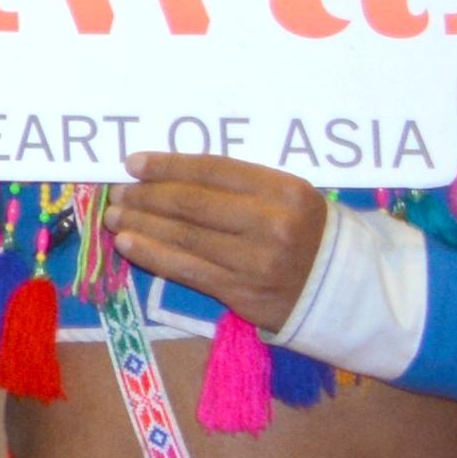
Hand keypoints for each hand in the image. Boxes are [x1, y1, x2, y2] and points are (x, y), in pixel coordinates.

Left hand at [117, 151, 332, 330]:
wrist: (343, 290)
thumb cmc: (307, 233)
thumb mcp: (287, 196)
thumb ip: (238, 183)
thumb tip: (167, 173)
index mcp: (283, 191)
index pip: (211, 171)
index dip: (166, 165)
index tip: (133, 163)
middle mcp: (271, 224)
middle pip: (191, 204)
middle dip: (145, 195)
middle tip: (117, 191)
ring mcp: (256, 262)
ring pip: (183, 237)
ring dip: (139, 223)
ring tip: (113, 215)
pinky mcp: (243, 293)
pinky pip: (187, 270)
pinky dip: (151, 254)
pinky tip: (128, 242)